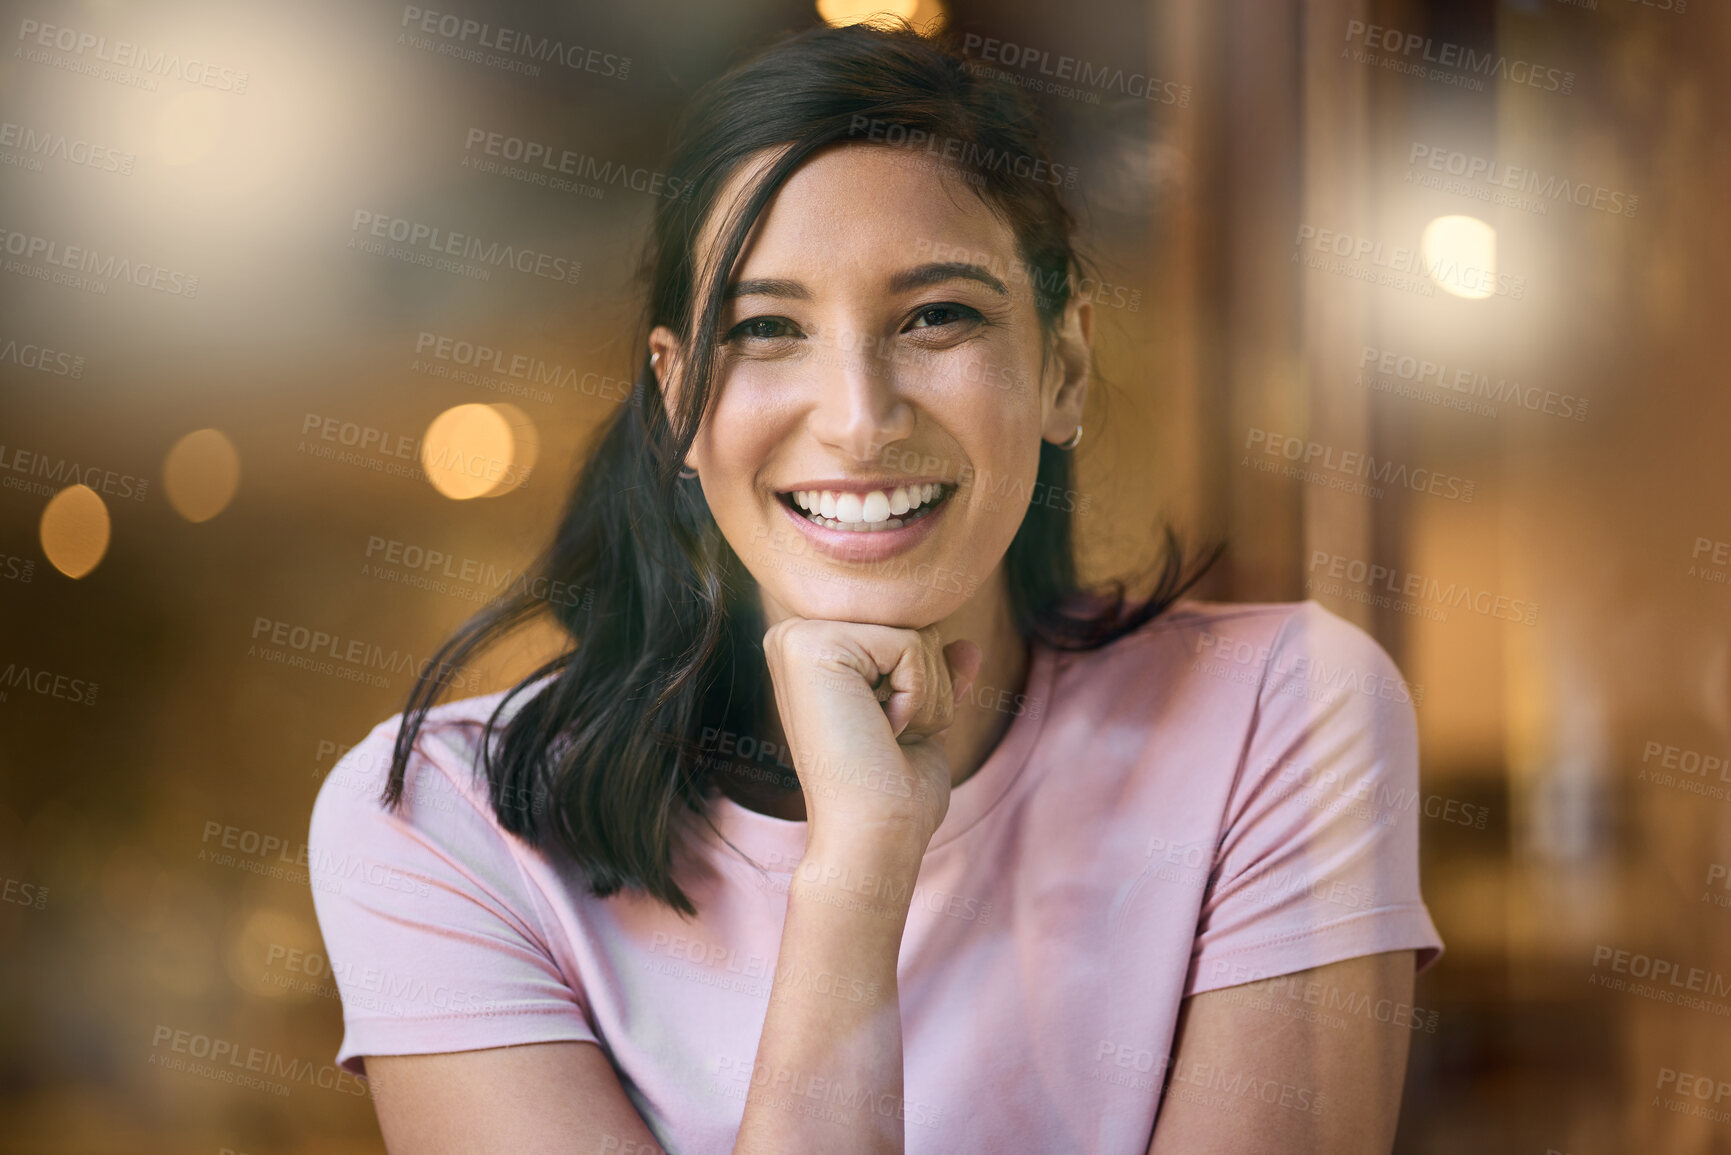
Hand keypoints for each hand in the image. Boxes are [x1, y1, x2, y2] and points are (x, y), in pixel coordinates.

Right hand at [761, 619, 980, 851]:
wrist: (873, 835)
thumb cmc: (893, 794)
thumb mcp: (920, 724)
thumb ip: (935, 679)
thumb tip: (968, 647)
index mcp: (810, 653)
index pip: (906, 633)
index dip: (923, 687)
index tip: (887, 734)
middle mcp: (793, 636)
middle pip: (913, 626)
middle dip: (928, 688)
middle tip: (886, 737)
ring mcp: (799, 637)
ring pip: (917, 635)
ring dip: (925, 698)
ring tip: (882, 737)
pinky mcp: (817, 645)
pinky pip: (912, 647)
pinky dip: (918, 698)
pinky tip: (881, 731)